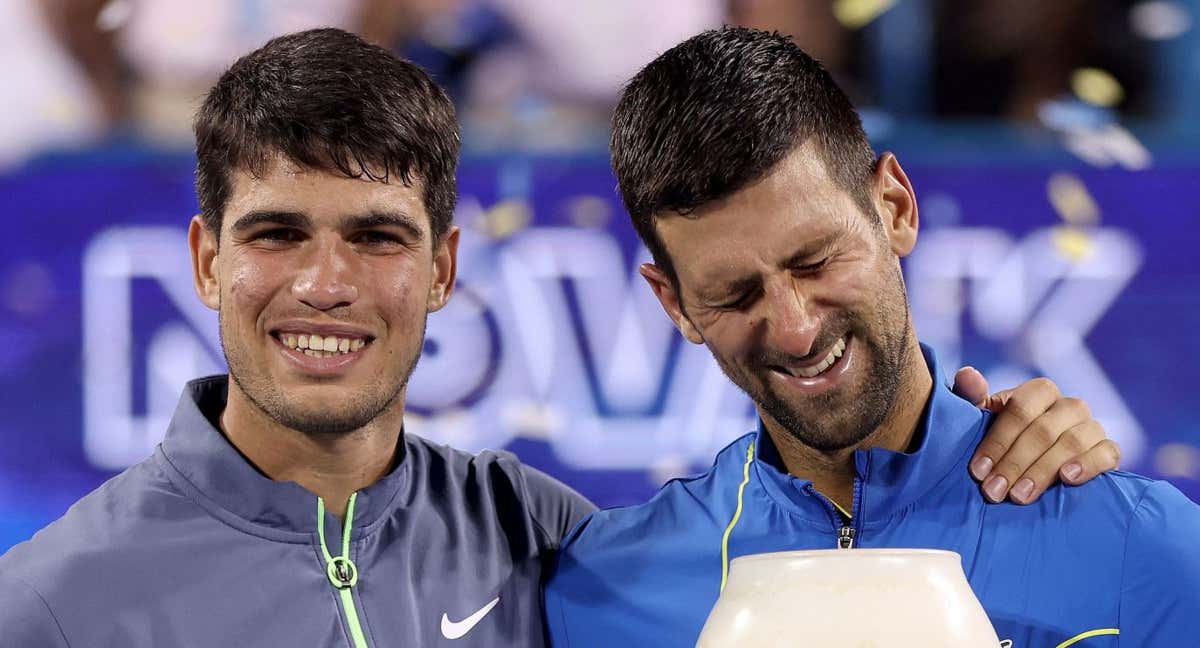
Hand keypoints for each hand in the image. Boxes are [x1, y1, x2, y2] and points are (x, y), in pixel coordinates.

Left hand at [952, 367, 1121, 504]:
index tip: (977, 470)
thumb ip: (971, 397)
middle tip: (993, 491)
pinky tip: (1067, 478)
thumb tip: (967, 375)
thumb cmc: (1004, 437)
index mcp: (1040, 391)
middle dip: (1014, 463)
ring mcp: (1092, 427)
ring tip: (1019, 496)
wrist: (1037, 463)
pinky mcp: (1109, 450)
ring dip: (1042, 471)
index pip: (1020, 409)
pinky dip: (1088, 465)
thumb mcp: (983, 418)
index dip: (998, 440)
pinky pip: (1107, 453)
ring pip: (1071, 443)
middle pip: (1043, 430)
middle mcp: (1069, 405)